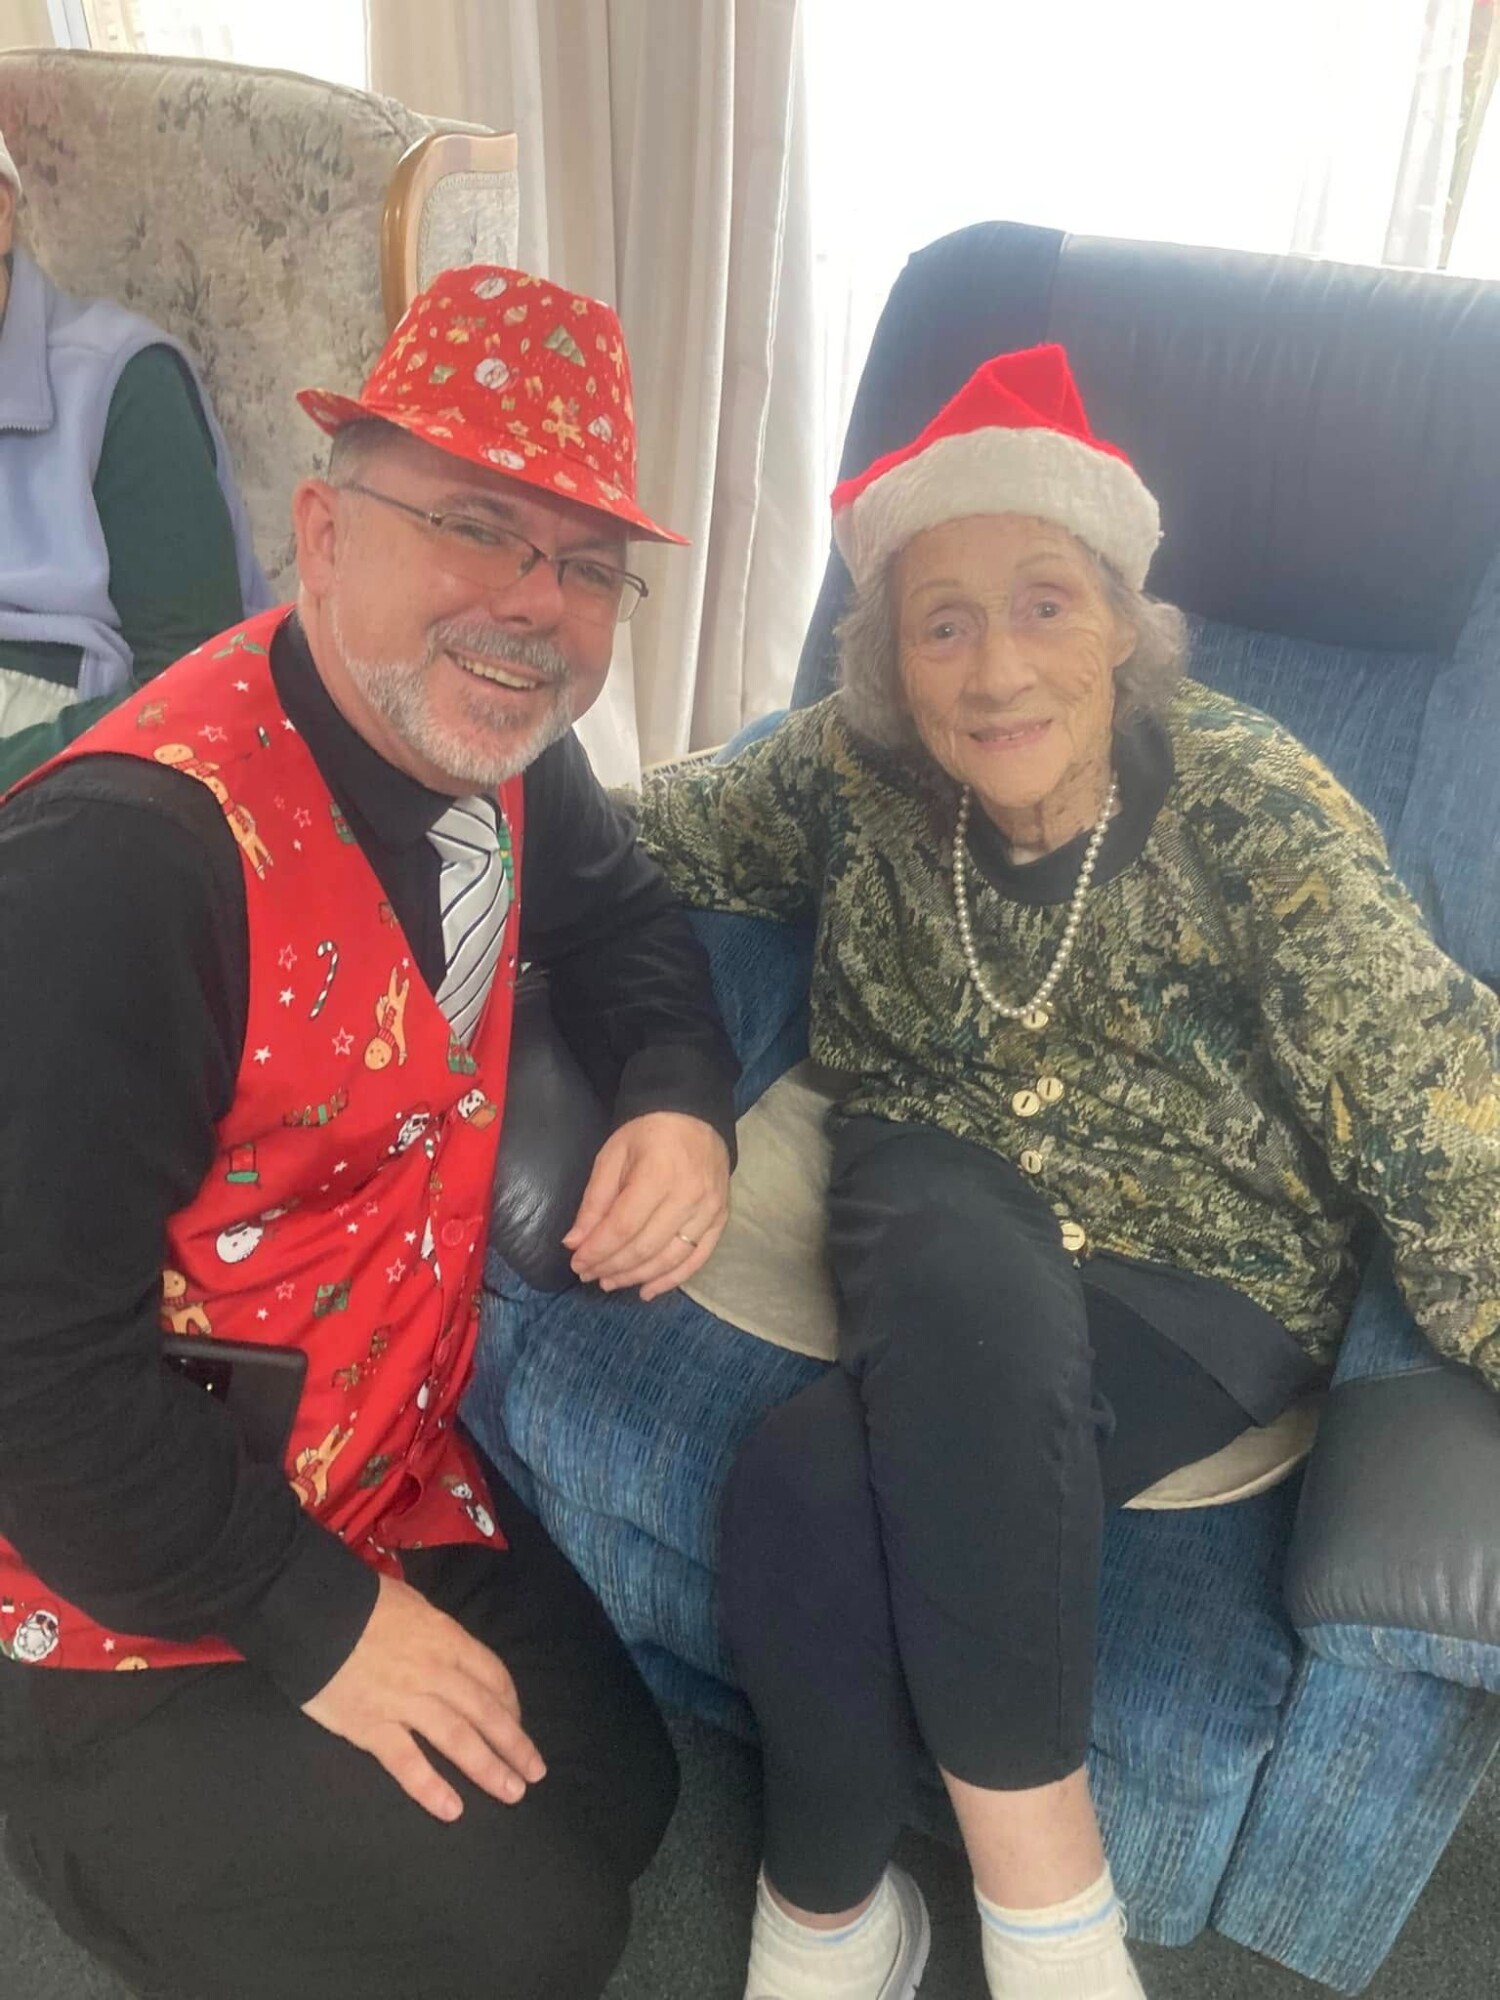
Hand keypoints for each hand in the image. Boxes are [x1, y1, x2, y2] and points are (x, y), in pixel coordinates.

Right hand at [302, 1572, 545, 1821]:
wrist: (312, 1611)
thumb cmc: (360, 1600)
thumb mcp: (412, 1604)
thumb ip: (435, 1631)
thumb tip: (449, 1648)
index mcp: (447, 1640)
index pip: (492, 1676)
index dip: (511, 1704)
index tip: (518, 1724)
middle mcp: (435, 1673)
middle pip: (485, 1712)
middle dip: (514, 1744)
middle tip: (535, 1773)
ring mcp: (404, 1702)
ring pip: (457, 1739)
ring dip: (489, 1768)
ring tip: (512, 1793)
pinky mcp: (371, 1727)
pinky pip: (407, 1762)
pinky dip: (431, 1787)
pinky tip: (452, 1809)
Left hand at [564, 1111, 729, 1301]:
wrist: (693, 1116)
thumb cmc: (646, 1134)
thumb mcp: (611, 1158)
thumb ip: (594, 1202)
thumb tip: (575, 1243)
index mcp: (658, 1174)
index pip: (623, 1226)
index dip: (598, 1250)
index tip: (577, 1263)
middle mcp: (688, 1196)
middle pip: (645, 1247)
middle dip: (612, 1266)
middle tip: (589, 1275)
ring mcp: (710, 1210)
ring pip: (669, 1258)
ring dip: (636, 1276)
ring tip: (610, 1282)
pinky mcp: (721, 1219)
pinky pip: (697, 1258)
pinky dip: (671, 1280)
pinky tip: (647, 1291)